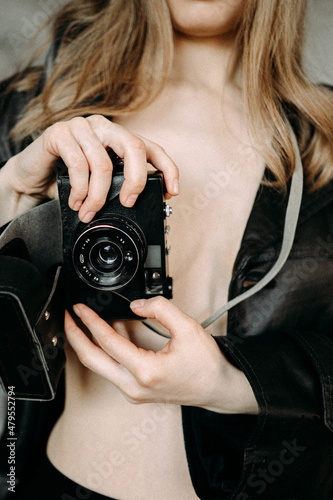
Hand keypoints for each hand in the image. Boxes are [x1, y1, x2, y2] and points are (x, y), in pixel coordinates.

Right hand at [0, 115, 178, 223]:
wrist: (32, 176)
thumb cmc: (68, 178)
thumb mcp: (100, 182)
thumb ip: (120, 184)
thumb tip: (145, 203)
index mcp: (119, 138)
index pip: (152, 147)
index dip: (167, 169)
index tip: (171, 192)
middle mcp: (104, 128)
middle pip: (134, 147)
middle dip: (136, 181)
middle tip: (128, 203)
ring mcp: (82, 127)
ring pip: (104, 163)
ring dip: (99, 195)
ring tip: (90, 211)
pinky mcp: (60, 133)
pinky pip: (78, 164)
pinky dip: (80, 189)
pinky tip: (76, 201)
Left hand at [65, 297, 258, 413]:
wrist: (218, 389)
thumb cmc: (206, 364)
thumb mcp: (187, 328)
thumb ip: (160, 309)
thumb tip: (136, 305)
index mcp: (146, 371)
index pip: (108, 342)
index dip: (91, 322)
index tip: (80, 308)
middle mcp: (134, 386)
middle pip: (91, 360)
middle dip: (74, 337)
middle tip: (67, 318)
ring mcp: (133, 392)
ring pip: (100, 366)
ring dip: (89, 343)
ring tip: (84, 322)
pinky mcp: (136, 391)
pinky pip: (113, 369)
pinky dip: (106, 350)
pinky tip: (112, 331)